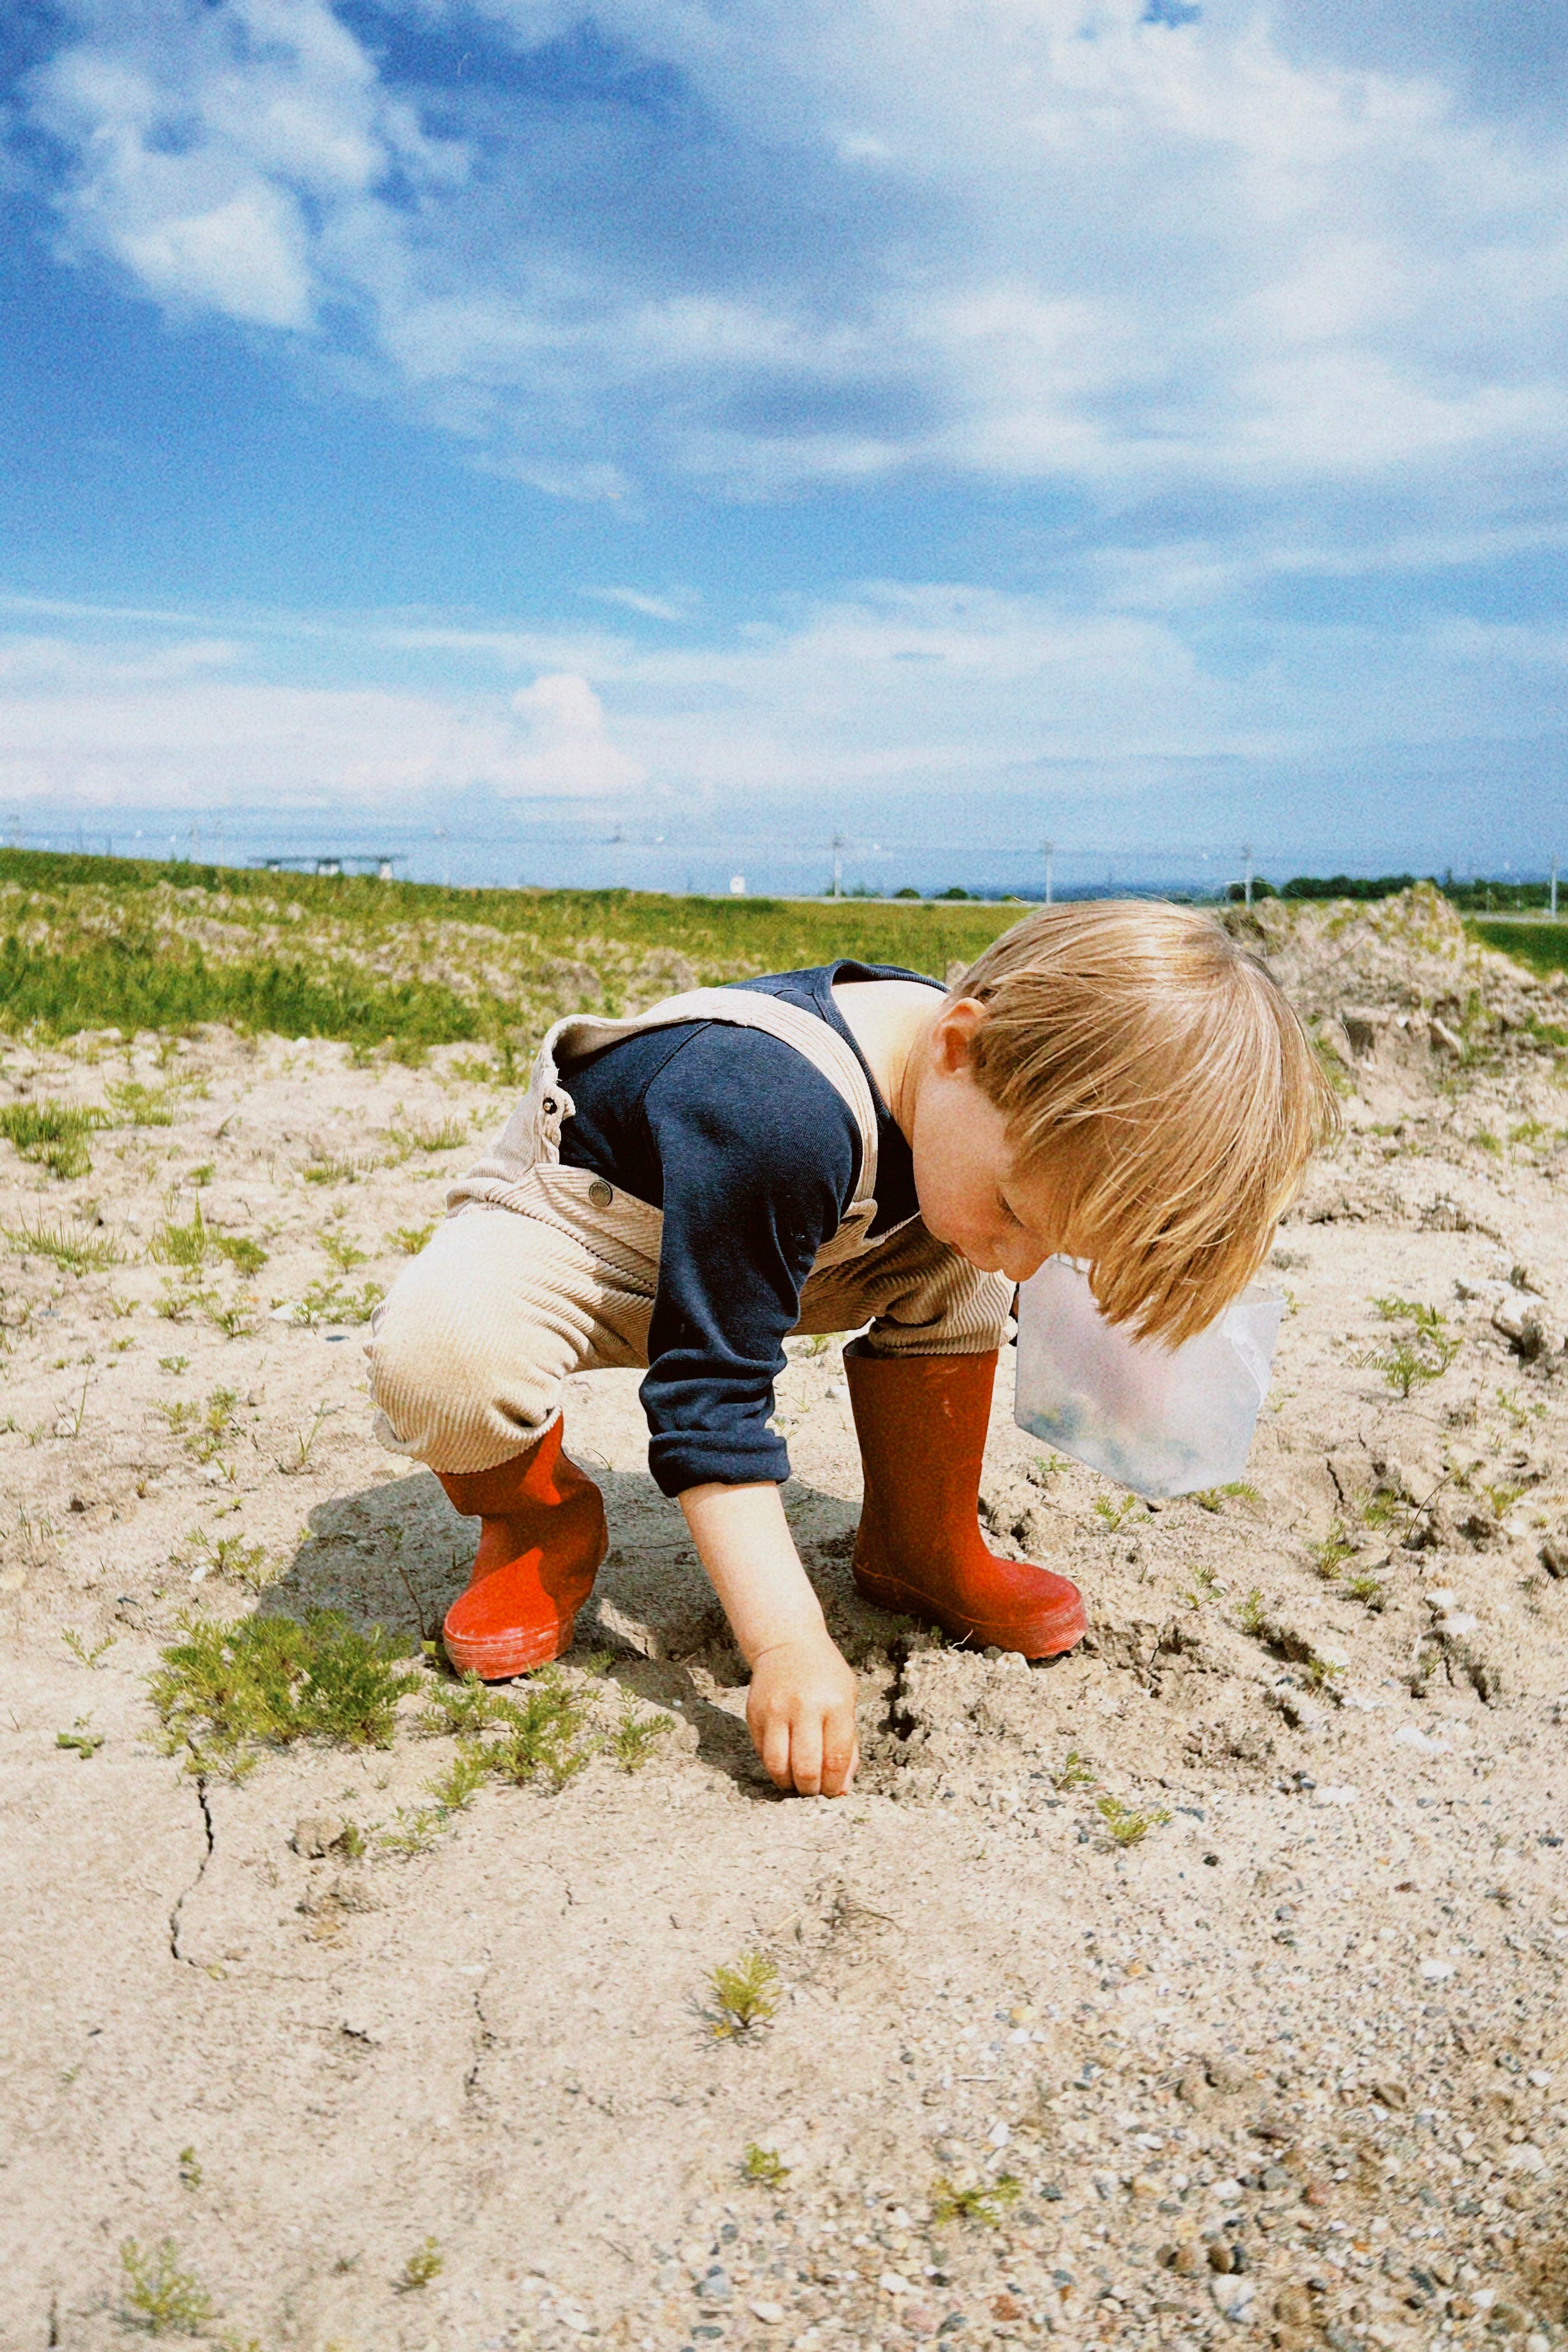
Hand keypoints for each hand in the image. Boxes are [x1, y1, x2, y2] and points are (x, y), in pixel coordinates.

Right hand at [745, 1631, 859, 1797]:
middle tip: (814, 1791)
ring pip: (777, 1766)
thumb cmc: (824, 1675)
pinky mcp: (754, 1714)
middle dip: (811, 1789)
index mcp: (834, 1704)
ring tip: (796, 1783)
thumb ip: (848, 1745)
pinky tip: (784, 1763)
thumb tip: (843, 1789)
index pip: (835, 1759)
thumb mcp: (847, 1700)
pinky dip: (773, 1766)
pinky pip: (762, 1753)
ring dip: (788, 1783)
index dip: (835, 1785)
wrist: (787, 1644)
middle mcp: (803, 1707)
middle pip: (806, 1768)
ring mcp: (775, 1710)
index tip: (834, 1792)